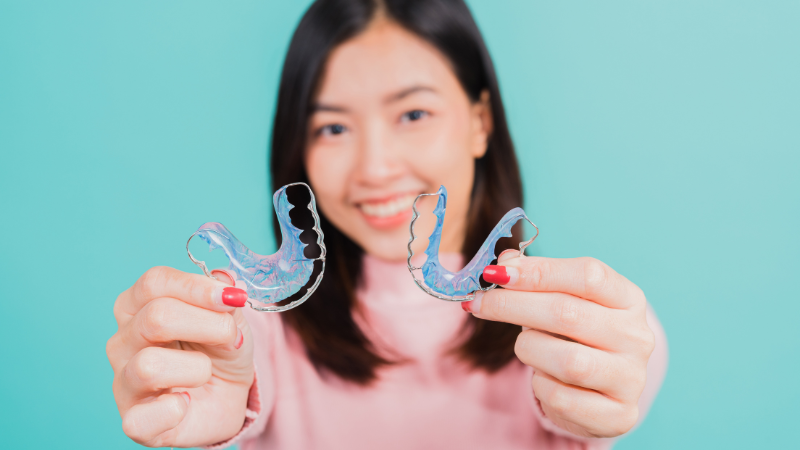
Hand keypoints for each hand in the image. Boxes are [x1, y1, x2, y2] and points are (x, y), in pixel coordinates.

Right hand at [106, 266, 253, 446]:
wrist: (228, 397)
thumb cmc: (219, 352)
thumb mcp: (230, 319)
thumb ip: (223, 299)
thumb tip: (225, 279)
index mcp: (139, 305)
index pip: (155, 282)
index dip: (197, 287)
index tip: (232, 298)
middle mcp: (123, 340)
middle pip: (155, 317)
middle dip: (208, 325)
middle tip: (231, 337)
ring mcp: (124, 381)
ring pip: (149, 365)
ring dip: (197, 368)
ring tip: (206, 373)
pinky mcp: (133, 420)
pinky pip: (142, 418)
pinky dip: (174, 410)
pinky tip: (187, 403)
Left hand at [464, 253, 654, 437]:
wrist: (600, 392)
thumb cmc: (575, 337)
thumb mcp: (561, 300)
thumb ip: (535, 278)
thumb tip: (504, 264)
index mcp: (628, 299)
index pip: (588, 275)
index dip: (539, 271)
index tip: (496, 273)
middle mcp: (636, 336)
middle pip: (568, 314)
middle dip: (512, 306)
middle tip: (478, 303)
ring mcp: (631, 378)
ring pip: (566, 360)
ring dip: (529, 349)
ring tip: (526, 346)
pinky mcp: (618, 415)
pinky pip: (561, 398)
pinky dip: (540, 386)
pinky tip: (543, 378)